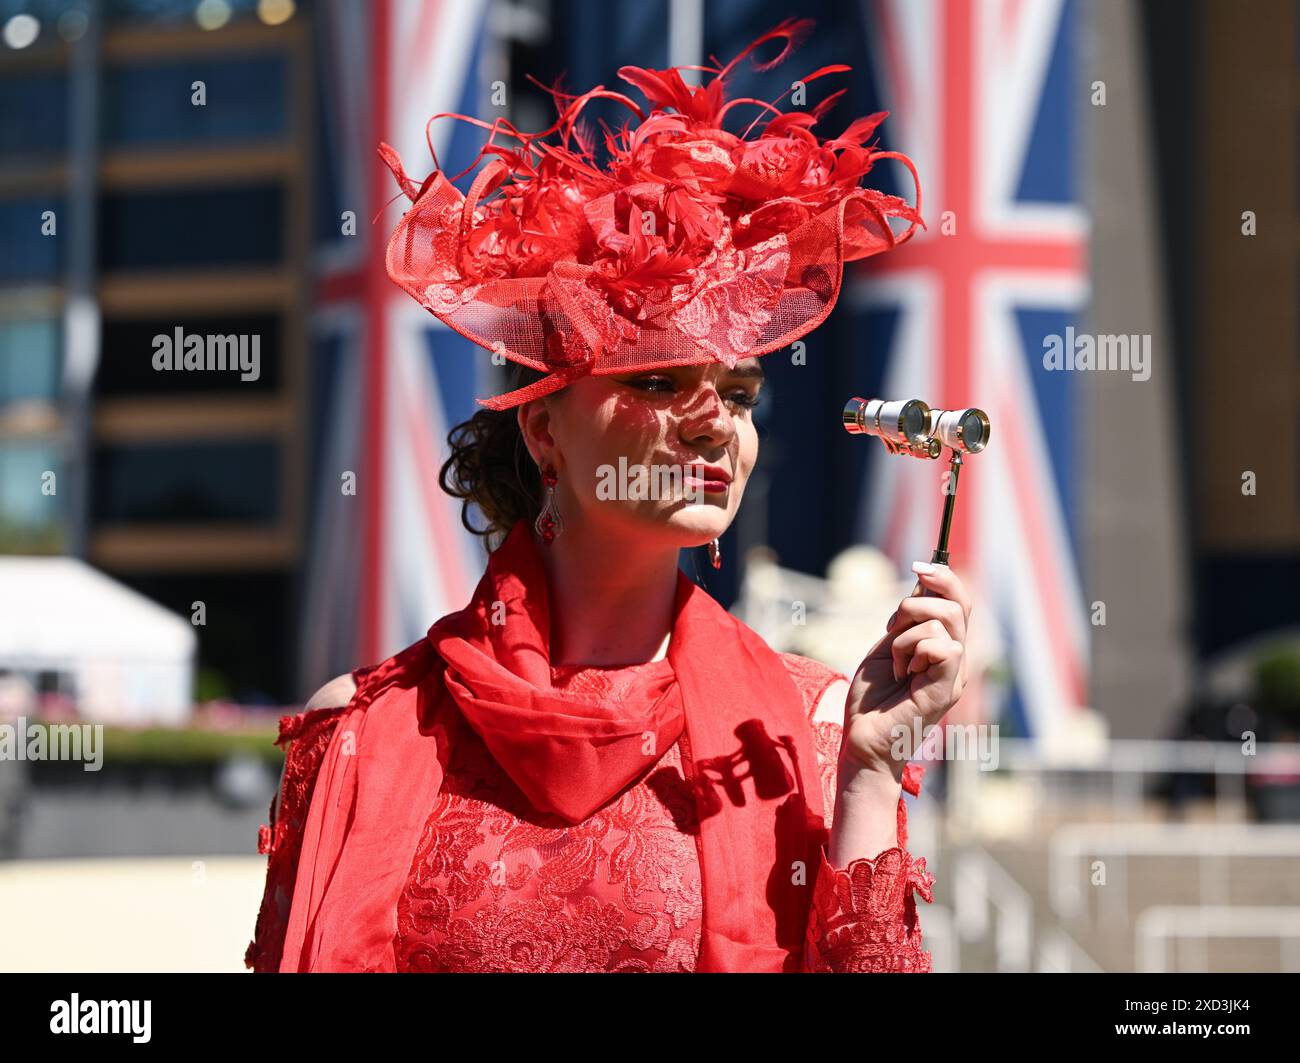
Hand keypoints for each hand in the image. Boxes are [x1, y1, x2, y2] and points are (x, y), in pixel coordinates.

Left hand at [840, 561, 971, 779]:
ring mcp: (955, 675)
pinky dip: (910, 651)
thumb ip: (908, 619)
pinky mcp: (947, 690)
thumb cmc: (872, 699)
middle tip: (891, 627)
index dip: (944, 577)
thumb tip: (924, 579)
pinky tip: (902, 674)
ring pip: (942, 623)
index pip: (961, 601)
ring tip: (895, 664)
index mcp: (946, 648)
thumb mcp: (888, 646)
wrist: (862, 739)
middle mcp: (958, 660)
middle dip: (914, 604)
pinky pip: (941, 646)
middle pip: (957, 604)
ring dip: (903, 636)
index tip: (918, 565)